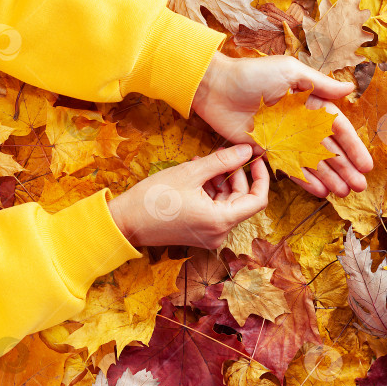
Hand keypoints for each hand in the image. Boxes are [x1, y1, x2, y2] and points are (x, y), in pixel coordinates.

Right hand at [107, 144, 268, 248]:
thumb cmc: (154, 198)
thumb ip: (223, 161)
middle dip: (234, 176)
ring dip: (219, 182)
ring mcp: (208, 235)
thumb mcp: (191, 173)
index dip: (261, 177)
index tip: (256, 159)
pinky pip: (213, 210)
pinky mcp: (198, 233)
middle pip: (240, 201)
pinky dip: (209, 193)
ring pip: (225, 204)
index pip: (258, 201)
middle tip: (221, 155)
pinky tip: (195, 176)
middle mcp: (218, 233)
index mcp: (220, 221)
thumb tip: (247, 150)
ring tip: (201, 164)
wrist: (125, 222)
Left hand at [192, 52, 372, 198]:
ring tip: (344, 193)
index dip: (353, 147)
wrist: (217, 88)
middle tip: (359, 187)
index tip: (366, 165)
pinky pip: (289, 169)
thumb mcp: (290, 72)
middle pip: (328, 150)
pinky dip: (304, 180)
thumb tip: (351, 87)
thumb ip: (320, 84)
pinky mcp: (267, 152)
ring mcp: (284, 140)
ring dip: (329, 178)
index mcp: (309, 104)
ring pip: (312, 163)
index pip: (338, 128)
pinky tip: (320, 192)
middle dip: (345, 168)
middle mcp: (300, 124)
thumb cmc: (253, 74)